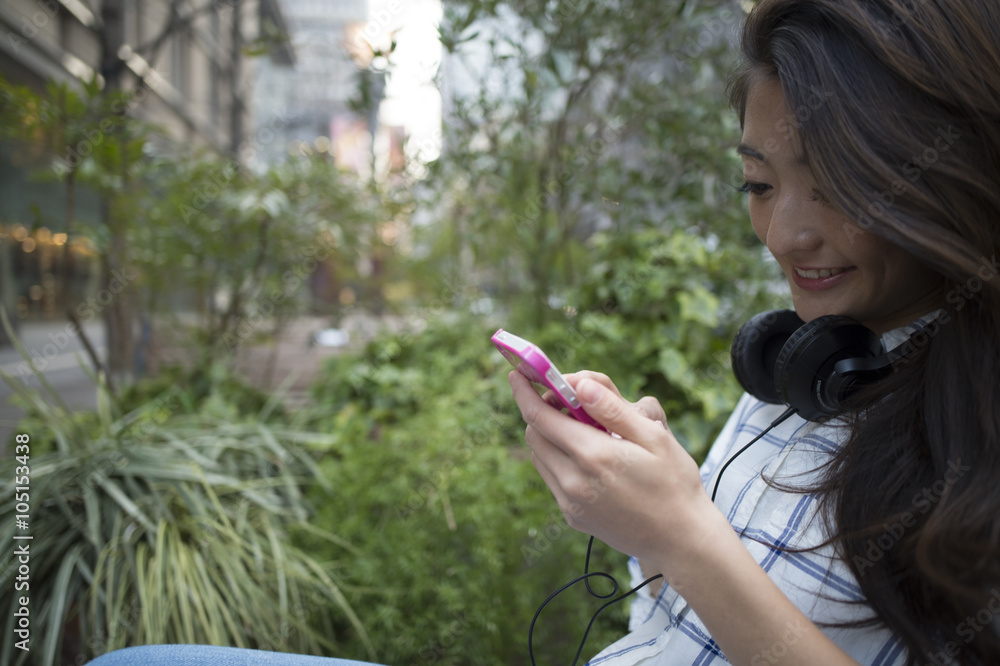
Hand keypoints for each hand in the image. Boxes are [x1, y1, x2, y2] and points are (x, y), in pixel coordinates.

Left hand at [509, 369, 716, 570]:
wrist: (681, 540)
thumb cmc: (674, 482)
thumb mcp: (654, 436)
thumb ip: (612, 409)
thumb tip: (580, 385)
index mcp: (593, 455)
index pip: (540, 416)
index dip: (525, 392)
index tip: (518, 374)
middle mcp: (574, 480)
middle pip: (534, 435)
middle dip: (541, 412)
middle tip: (568, 403)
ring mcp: (571, 503)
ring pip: (540, 457)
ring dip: (549, 437)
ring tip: (584, 431)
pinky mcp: (573, 517)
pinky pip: (552, 479)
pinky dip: (559, 460)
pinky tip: (589, 459)